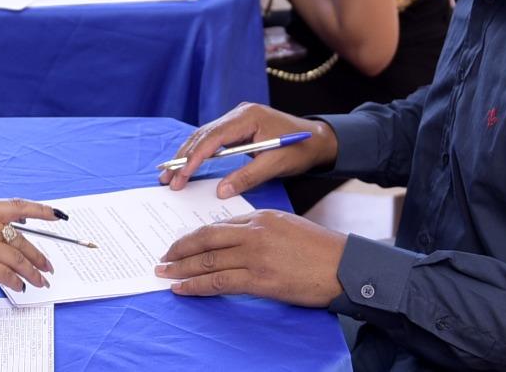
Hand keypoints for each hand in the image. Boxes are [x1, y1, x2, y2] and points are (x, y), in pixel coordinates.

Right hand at [0, 199, 59, 294]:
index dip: (40, 210)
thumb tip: (1, 241)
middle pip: (19, 238)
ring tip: (39, 281)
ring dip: (31, 272)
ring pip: (17, 257)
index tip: (58, 215)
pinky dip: (15, 282)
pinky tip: (19, 287)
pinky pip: (5, 274)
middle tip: (47, 265)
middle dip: (38, 255)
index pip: (16, 206)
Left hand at [156, 210, 346, 306]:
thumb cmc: (318, 249)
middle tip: (161, 257)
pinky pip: (219, 282)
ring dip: (181, 268)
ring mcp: (255, 256)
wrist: (344, 266)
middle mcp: (253, 233)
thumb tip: (230, 241)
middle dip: (179, 249)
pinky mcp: (260, 280)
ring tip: (164, 274)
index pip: (217, 225)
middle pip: (205, 239)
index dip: (194, 236)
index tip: (179, 244)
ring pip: (208, 261)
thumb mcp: (285, 226)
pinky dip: (197, 285)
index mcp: (259, 216)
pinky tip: (183, 289)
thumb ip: (256, 230)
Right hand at [160, 102, 338, 197]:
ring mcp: (236, 119)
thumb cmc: (300, 149)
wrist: (319, 139)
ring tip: (170, 175)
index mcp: (247, 117)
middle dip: (183, 157)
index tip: (182, 174)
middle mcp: (238, 114)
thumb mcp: (276, 164)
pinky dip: (197, 153)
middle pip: (202, 135)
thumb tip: (221, 191)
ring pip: (203, 136)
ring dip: (186, 155)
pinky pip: (211, 139)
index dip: (195, 156)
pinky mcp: (237, 128)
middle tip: (167, 179)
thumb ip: (247, 176)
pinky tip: (187, 166)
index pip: (213, 136)